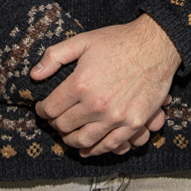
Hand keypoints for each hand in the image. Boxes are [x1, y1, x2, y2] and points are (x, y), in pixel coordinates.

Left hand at [31, 14, 180, 156]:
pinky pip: (109, 145)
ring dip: (71, 140)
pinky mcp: (133, 124)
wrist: (156, 46)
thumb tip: (34, 75)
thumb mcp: (83, 41)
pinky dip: (95, 149)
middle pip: (64, 126)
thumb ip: (54, 57)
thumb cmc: (119, 41)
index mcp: (81, 84)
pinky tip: (88, 148)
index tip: (43, 109)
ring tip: (69, 135)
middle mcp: (96, 104)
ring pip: (83, 140)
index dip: (42, 110)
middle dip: (55, 125)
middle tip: (55, 121)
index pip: (51, 109)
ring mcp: (116, 117)